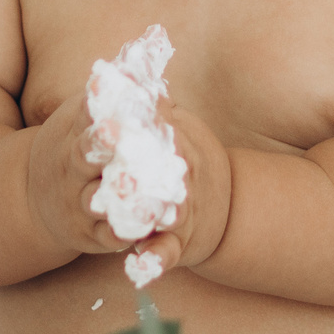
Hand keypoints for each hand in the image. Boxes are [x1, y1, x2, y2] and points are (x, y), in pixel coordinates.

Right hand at [23, 91, 136, 259]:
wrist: (29, 200)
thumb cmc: (70, 149)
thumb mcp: (81, 118)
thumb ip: (114, 93)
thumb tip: (147, 53)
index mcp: (72, 134)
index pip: (84, 116)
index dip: (100, 106)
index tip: (117, 96)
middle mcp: (70, 168)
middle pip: (84, 156)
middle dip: (101, 146)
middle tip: (120, 136)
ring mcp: (77, 202)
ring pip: (98, 199)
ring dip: (122, 196)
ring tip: (148, 192)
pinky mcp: (88, 234)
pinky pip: (108, 235)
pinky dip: (126, 231)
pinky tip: (148, 227)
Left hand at [120, 100, 230, 280]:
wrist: (226, 207)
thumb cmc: (191, 159)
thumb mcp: (180, 128)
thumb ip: (155, 106)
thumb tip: (131, 67)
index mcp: (175, 145)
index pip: (154, 133)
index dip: (131, 128)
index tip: (107, 121)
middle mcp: (180, 179)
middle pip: (158, 172)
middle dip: (135, 169)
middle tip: (110, 168)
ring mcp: (180, 214)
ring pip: (163, 214)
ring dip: (143, 216)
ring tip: (120, 220)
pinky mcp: (177, 244)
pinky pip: (166, 254)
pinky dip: (154, 260)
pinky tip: (138, 266)